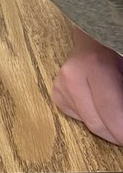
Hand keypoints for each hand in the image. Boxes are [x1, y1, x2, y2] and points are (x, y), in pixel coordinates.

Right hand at [51, 27, 122, 143]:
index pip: (110, 112)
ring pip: (88, 123)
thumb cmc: (115, 50)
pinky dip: (94, 118)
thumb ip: (122, 96)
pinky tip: (101, 108)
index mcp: (94, 66)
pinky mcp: (57, 94)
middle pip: (96, 123)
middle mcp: (72, 78)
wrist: (93, 37)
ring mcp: (60, 86)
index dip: (121, 132)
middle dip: (115, 135)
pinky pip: (79, 117)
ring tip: (118, 124)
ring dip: (106, 128)